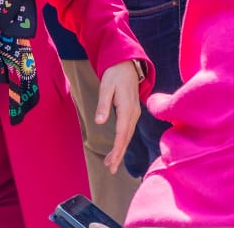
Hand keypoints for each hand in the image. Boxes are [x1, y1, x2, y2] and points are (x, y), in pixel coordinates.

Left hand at [95, 60, 142, 174]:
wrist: (127, 64)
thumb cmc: (114, 74)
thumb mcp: (106, 86)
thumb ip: (102, 104)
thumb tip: (99, 121)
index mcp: (126, 107)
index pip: (122, 133)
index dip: (117, 148)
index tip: (112, 161)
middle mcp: (133, 113)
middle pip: (126, 138)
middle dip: (119, 154)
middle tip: (110, 169)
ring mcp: (134, 113)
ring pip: (128, 135)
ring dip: (120, 150)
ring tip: (112, 163)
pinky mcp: (132, 112)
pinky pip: (128, 130)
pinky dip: (123, 141)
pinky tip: (118, 148)